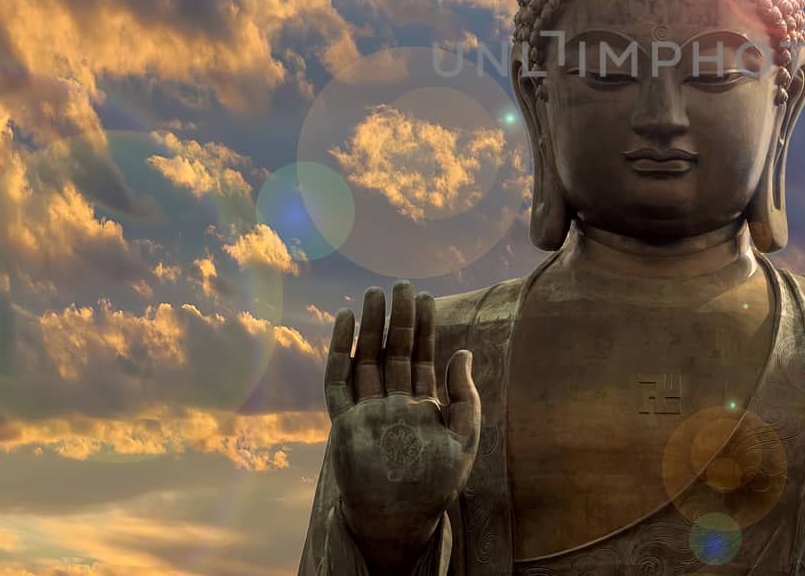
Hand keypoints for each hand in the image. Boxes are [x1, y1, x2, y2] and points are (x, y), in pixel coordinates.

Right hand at [325, 281, 478, 566]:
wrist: (400, 519)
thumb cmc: (435, 484)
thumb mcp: (463, 438)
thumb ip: (465, 395)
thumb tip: (463, 351)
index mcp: (421, 405)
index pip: (421, 357)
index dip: (424, 327)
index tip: (427, 297)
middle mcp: (392, 402)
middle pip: (393, 351)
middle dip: (397, 319)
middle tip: (400, 285)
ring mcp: (367, 410)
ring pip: (366, 358)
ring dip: (369, 327)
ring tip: (373, 294)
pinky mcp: (343, 421)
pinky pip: (338, 380)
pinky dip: (339, 350)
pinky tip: (344, 322)